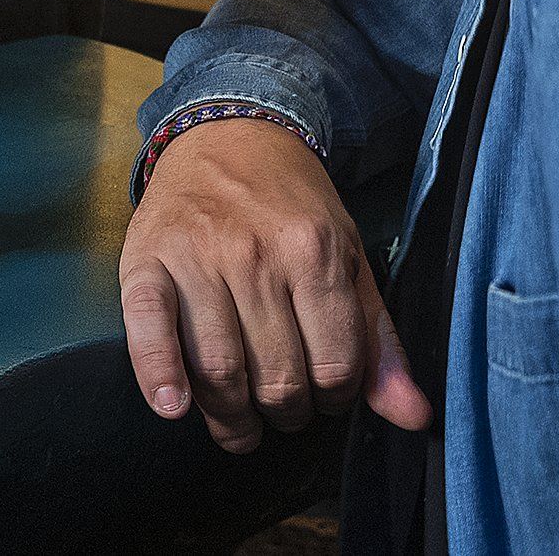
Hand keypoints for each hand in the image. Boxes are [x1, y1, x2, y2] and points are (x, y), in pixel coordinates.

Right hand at [120, 117, 430, 452]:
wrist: (226, 132)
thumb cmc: (290, 204)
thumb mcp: (348, 258)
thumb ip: (377, 341)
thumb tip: (412, 417)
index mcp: (313, 252)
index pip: (335, 367)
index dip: (335, 398)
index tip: (324, 393)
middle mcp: (254, 254)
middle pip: (276, 378)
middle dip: (286, 414)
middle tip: (282, 411)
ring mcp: (195, 257)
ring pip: (219, 370)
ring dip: (231, 418)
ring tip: (238, 425)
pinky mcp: (146, 260)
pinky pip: (148, 328)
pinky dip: (158, 374)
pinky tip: (173, 406)